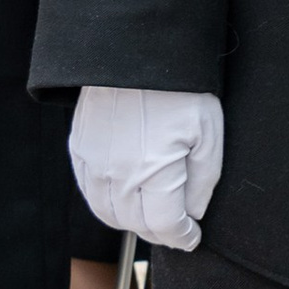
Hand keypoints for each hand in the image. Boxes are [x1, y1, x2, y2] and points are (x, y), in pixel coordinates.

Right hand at [68, 84, 223, 253]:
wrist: (136, 50)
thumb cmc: (180, 89)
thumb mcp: (208, 133)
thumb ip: (203, 181)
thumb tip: (192, 213)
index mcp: (155, 171)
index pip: (165, 226)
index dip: (183, 237)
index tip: (192, 237)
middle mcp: (118, 174)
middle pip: (137, 225)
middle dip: (160, 230)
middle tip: (176, 225)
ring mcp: (93, 163)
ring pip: (109, 215)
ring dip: (132, 221)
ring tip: (152, 211)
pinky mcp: (79, 149)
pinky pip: (90, 193)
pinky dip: (108, 203)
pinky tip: (126, 194)